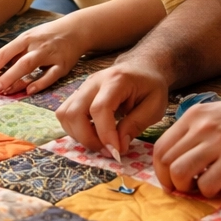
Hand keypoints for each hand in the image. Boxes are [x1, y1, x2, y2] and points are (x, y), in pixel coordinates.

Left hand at [0, 15, 86, 94]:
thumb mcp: (28, 39)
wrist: (76, 29)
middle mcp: (36, 45)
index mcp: (24, 39)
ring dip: (16, 79)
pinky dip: (40, 82)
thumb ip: (13, 53)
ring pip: (31, 66)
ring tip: (4, 91)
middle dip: (2, 75)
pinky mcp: (63, 64)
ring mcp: (50, 54)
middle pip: (16, 60)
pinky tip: (29, 91)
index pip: (3, 54)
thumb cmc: (46, 36)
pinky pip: (51, 75)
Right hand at [56, 61, 171, 156]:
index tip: (116, 152)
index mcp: (116, 80)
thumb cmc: (150, 86)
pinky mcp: (77, 95)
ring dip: (79, 136)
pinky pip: (65, 115)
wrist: (141, 68)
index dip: (105, 134)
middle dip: (88, 139)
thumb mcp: (155, 106)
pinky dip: (75, 130)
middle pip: (74, 112)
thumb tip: (119, 146)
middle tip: (108, 151)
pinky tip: (93, 135)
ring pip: (65, 115)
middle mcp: (93, 82)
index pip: (99, 108)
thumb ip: (136, 124)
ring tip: (100, 143)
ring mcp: (82, 88)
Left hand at [152, 97, 220, 196]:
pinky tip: (218, 188)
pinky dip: (208, 192)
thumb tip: (178, 161)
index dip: (161, 170)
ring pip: (180, 172)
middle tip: (186, 188)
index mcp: (194, 116)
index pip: (160, 147)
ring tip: (199, 188)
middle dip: (171, 182)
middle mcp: (202, 126)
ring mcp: (219, 141)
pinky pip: (207, 183)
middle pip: (165, 161)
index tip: (171, 180)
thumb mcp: (218, 116)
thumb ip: (197, 133)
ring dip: (186, 188)